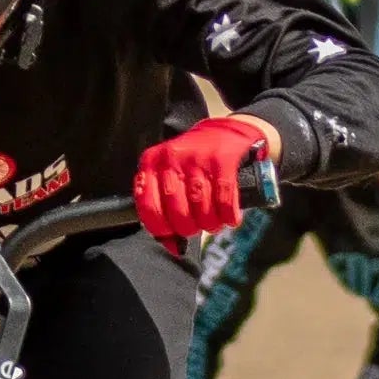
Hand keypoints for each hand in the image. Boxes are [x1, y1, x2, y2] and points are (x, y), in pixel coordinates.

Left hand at [134, 115, 268, 245]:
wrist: (229, 131)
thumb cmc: (196, 162)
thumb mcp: (172, 175)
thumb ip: (165, 207)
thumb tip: (173, 247)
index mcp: (153, 163)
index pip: (148, 207)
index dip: (162, 229)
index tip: (174, 234)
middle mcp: (172, 158)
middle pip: (177, 212)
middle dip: (190, 228)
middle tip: (198, 226)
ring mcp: (198, 158)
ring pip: (201, 208)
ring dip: (211, 224)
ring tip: (215, 222)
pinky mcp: (223, 159)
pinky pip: (224, 199)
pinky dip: (229, 215)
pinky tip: (231, 217)